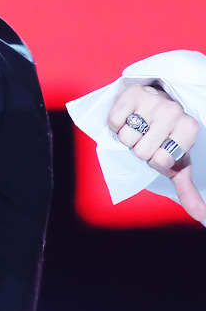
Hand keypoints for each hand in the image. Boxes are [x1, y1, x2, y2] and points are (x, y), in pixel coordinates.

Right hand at [108, 83, 205, 220]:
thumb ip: (187, 188)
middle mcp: (175, 111)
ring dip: (127, 137)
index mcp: (190, 129)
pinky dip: (115, 124)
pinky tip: (128, 117)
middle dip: (139, 149)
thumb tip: (202, 217)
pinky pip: (114, 121)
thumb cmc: (166, 138)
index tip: (160, 150)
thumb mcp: (178, 162)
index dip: (154, 160)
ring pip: (126, 137)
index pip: (160, 161)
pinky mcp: (132, 93)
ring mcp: (154, 100)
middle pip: (141, 151)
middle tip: (147, 138)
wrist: (156, 103)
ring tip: (137, 127)